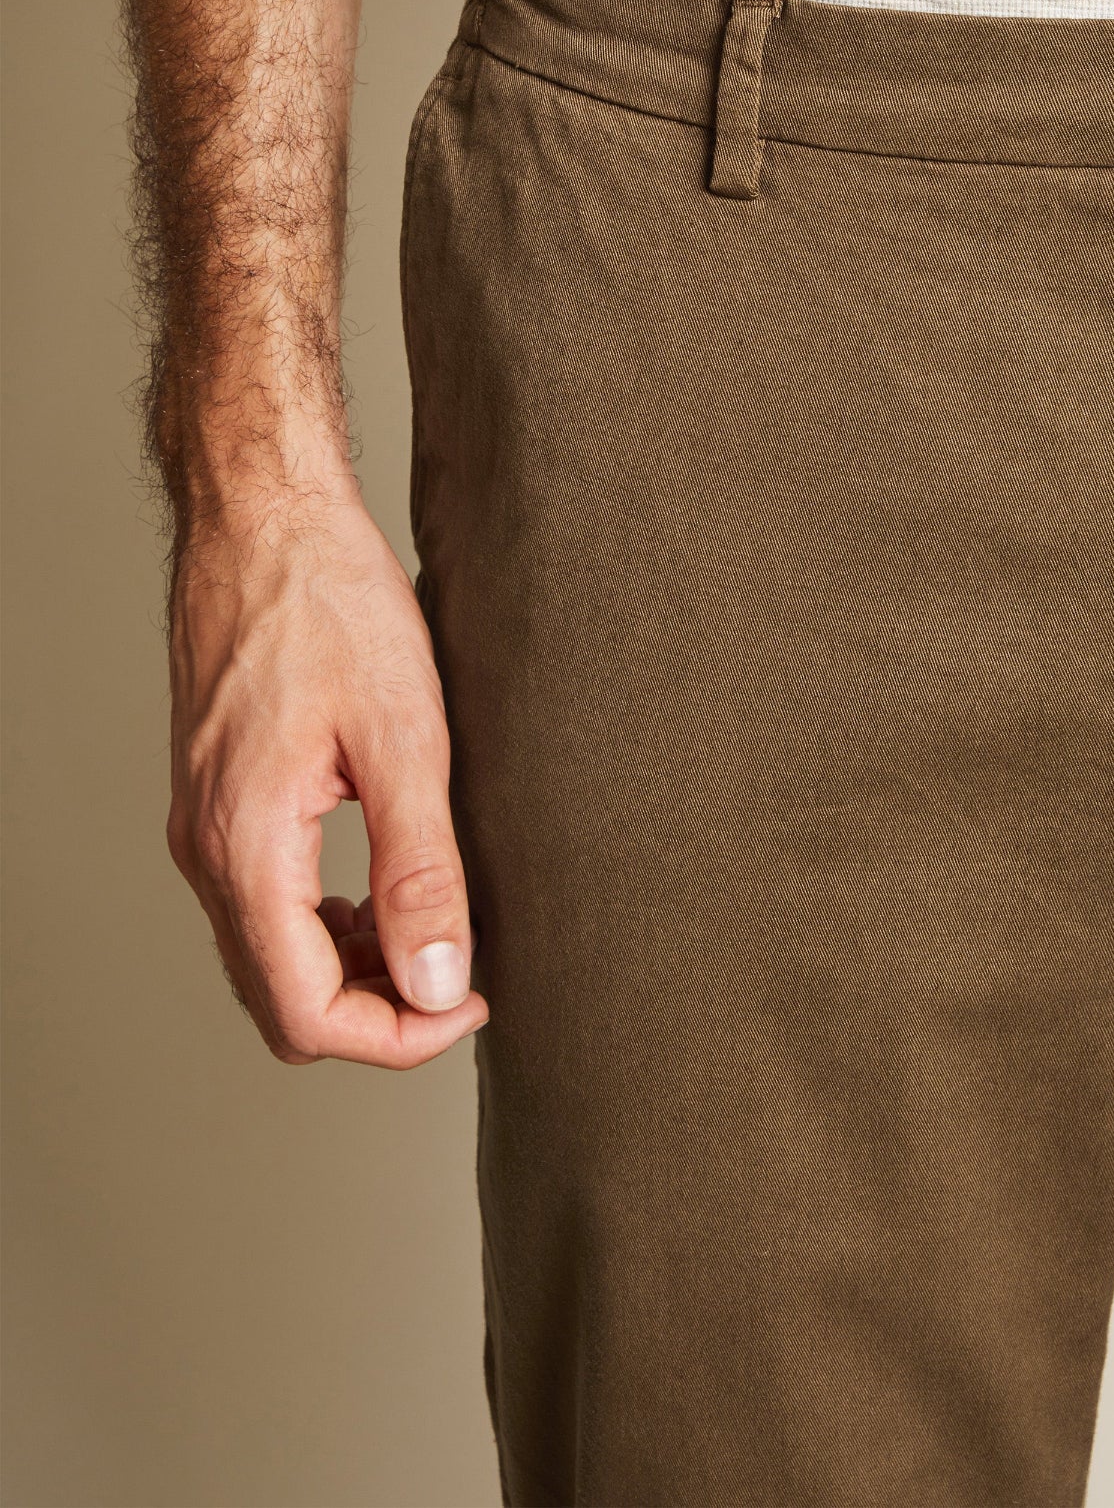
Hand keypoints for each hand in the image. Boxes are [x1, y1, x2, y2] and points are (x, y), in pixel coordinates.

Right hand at [166, 490, 487, 1067]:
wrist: (264, 516)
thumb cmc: (331, 602)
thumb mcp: (405, 736)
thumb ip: (421, 869)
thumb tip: (439, 981)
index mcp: (247, 847)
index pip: (307, 1013)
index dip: (397, 1036)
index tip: (469, 1001)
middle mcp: (208, 850)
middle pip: (281, 1001)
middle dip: (375, 1012)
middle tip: (460, 973)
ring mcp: (203, 824)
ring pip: (269, 956)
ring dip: (351, 967)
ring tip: (432, 924)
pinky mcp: (216, 797)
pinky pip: (261, 901)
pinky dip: (323, 918)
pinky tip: (381, 880)